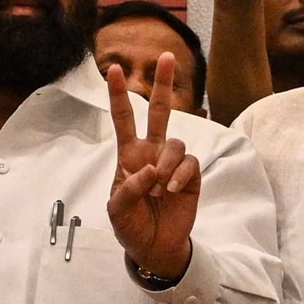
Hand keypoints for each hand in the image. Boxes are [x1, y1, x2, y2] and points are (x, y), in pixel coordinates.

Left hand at [107, 53, 201, 278]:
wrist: (154, 247)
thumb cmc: (131, 225)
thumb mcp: (117, 210)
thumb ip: (129, 188)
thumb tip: (151, 169)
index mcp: (129, 155)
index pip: (124, 119)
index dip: (118, 94)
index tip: (112, 69)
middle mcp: (152, 152)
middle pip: (160, 111)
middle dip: (163, 84)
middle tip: (166, 56)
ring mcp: (172, 163)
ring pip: (176, 143)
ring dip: (167, 164)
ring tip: (160, 190)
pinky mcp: (191, 177)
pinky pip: (190, 163)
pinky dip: (181, 175)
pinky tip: (173, 191)